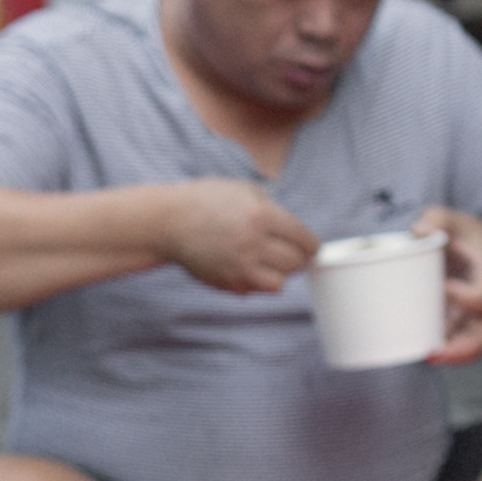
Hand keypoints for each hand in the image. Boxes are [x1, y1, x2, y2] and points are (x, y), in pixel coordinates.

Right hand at [151, 179, 324, 296]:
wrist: (170, 221)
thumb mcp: (245, 191)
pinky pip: (257, 290)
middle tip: (290, 254)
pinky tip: (252, 269)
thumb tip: (297, 236)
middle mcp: (253, 242)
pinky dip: (260, 283)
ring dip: (279, 273)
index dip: (311, 245)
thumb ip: (274, 210)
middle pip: (296, 263)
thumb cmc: (209, 201)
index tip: (310, 248)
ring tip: (271, 263)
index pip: (304, 240)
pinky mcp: (227, 281)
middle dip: (297, 259)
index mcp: (262, 216)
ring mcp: (239, 265)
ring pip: (280, 282)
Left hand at [413, 206, 481, 367]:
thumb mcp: (460, 221)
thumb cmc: (473, 237)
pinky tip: (421, 352)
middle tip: (431, 352)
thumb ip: (439, 218)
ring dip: (450, 356)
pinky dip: (444, 352)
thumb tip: (418, 230)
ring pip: (472, 347)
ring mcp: (478, 318)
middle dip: (460, 349)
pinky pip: (459, 344)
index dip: (465, 297)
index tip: (443, 286)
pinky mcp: (464, 324)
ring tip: (423, 357)